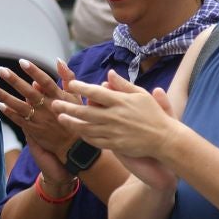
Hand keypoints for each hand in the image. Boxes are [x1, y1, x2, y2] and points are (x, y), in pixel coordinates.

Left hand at [0, 58, 82, 167]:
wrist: (74, 145)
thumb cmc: (74, 116)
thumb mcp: (76, 95)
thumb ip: (67, 77)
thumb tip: (58, 60)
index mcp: (58, 97)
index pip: (45, 81)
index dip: (34, 71)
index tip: (22, 62)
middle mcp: (48, 107)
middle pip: (28, 92)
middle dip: (14, 80)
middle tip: (1, 70)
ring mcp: (40, 119)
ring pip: (19, 106)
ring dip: (4, 96)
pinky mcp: (34, 129)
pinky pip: (19, 120)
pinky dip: (9, 113)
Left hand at [53, 70, 181, 161]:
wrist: (164, 138)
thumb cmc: (153, 114)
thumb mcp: (141, 94)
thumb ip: (122, 85)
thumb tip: (108, 74)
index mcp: (121, 101)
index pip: (96, 92)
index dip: (81, 87)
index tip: (70, 84)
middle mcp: (115, 116)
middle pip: (86, 111)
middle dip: (68, 107)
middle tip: (54, 103)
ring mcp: (114, 132)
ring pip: (87, 127)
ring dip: (71, 123)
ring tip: (59, 118)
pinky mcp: (115, 145)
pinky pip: (95, 140)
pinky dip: (84, 135)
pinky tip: (76, 131)